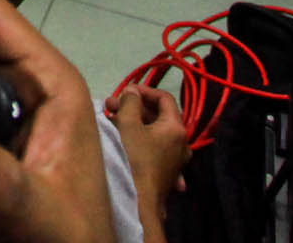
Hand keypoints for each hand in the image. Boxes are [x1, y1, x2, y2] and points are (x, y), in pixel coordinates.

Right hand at [108, 84, 187, 211]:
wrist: (139, 202)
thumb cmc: (134, 158)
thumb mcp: (128, 124)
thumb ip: (130, 101)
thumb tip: (133, 92)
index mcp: (176, 127)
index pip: (164, 98)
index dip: (144, 90)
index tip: (124, 92)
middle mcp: (182, 142)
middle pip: (159, 116)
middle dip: (134, 108)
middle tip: (111, 107)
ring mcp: (176, 160)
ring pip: (155, 133)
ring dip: (135, 124)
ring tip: (113, 124)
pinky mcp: (168, 173)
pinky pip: (155, 149)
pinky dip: (140, 141)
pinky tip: (126, 142)